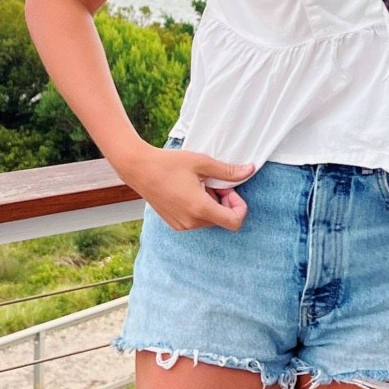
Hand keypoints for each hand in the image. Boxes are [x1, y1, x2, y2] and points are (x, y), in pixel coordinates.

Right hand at [120, 141, 254, 231]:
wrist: (139, 169)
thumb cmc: (169, 163)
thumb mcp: (202, 163)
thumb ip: (228, 171)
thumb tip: (250, 170)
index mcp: (200, 208)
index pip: (234, 222)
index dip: (239, 207)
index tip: (230, 190)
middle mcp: (191, 222)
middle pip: (222, 219)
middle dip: (225, 202)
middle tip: (213, 182)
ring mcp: (182, 225)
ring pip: (210, 220)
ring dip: (212, 204)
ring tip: (198, 185)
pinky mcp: (175, 224)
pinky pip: (196, 220)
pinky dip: (199, 208)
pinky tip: (188, 191)